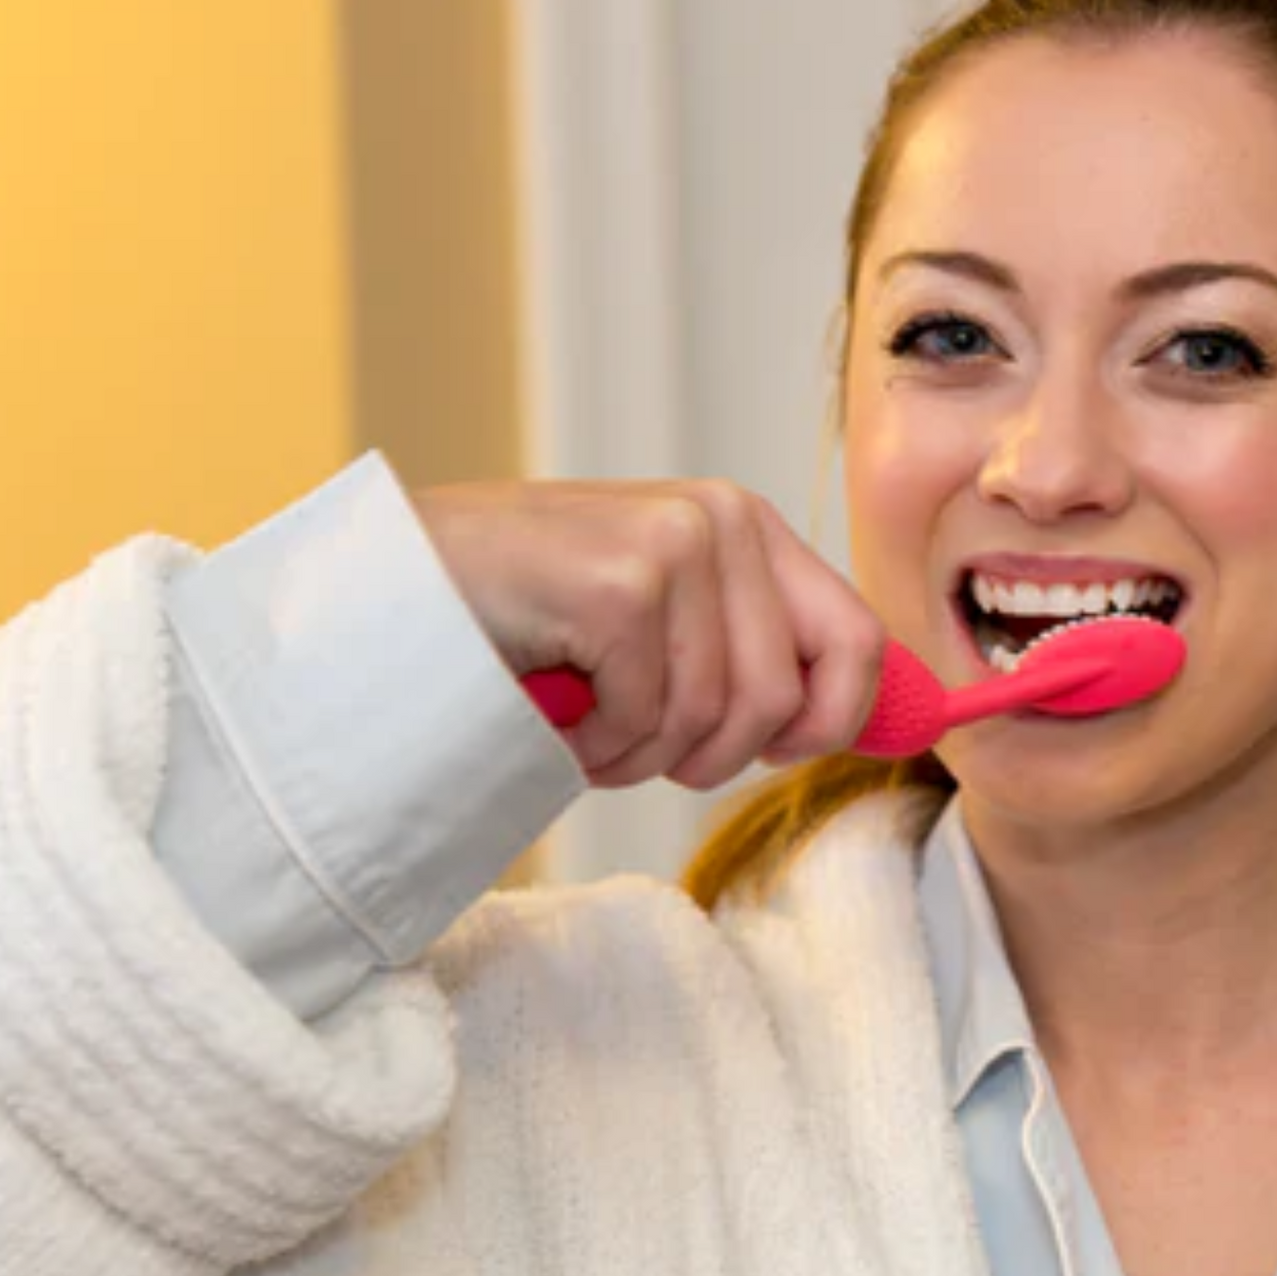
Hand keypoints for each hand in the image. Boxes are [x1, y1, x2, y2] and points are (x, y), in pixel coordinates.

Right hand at [409, 479, 885, 790]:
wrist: (393, 590)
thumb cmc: (525, 617)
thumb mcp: (664, 626)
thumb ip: (754, 653)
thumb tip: (883, 719)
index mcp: (747, 525)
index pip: (859, 640)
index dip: (835, 722)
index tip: (778, 755)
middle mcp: (723, 520)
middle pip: (784, 703)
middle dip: (709, 754)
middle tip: (634, 734)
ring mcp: (674, 546)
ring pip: (712, 723)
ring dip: (637, 751)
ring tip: (581, 711)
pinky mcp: (621, 587)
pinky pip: (645, 723)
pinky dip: (591, 744)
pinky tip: (550, 702)